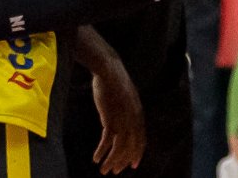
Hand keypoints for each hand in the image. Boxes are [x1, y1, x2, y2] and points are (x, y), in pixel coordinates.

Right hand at [90, 59, 145, 174]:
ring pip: (119, 148)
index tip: (132, 165)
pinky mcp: (110, 119)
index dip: (136, 154)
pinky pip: (107, 142)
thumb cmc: (115, 81)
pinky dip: (102, 152)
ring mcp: (123, 120)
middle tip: (115, 171)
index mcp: (138, 114)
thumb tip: (123, 118)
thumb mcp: (127, 97)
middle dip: (123, 161)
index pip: (141, 140)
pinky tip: (96, 159)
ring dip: (111, 162)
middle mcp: (133, 120)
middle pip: (131, 147)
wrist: (109, 70)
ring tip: (104, 171)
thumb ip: (127, 109)